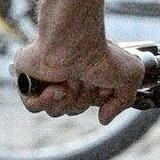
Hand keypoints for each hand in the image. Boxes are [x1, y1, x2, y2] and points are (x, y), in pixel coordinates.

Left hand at [13, 26, 146, 120]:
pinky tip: (53, 89)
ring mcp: (47, 77)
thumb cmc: (101, 53)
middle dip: (80, 101)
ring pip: (54, 110)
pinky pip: (32, 106)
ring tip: (69, 81)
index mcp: (86, 73)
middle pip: (72, 109)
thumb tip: (104, 118)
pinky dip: (44, 102)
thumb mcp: (130, 77)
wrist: (75, 41)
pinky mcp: (28, 78)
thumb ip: (124, 102)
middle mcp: (67, 75)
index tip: (101, 89)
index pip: (88, 103)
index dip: (96, 102)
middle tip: (84, 81)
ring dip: (65, 101)